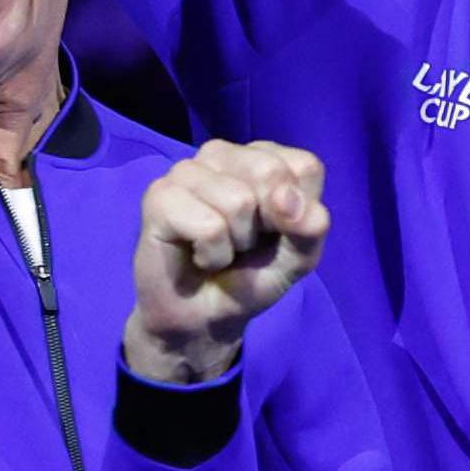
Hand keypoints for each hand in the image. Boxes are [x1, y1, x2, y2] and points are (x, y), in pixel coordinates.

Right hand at [124, 138, 329, 385]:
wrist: (205, 317)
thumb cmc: (251, 277)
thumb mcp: (299, 256)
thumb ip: (310, 226)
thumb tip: (288, 198)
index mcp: (262, 157)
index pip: (304, 166)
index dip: (299, 212)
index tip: (276, 230)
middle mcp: (221, 154)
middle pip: (269, 172)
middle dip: (266, 224)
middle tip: (244, 242)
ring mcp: (186, 171)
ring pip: (238, 201)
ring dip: (236, 243)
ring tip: (219, 248)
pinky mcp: (159, 196)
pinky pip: (209, 226)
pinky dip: (213, 255)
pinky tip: (199, 255)